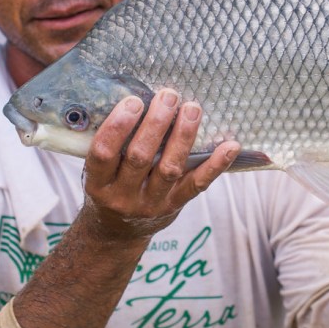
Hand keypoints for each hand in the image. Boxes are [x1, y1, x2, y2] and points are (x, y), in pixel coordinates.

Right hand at [82, 89, 239, 239]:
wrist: (117, 232)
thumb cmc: (109, 187)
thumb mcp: (98, 171)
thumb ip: (112, 144)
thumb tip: (134, 97)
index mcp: (98, 183)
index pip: (104, 153)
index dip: (118, 126)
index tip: (134, 101)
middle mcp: (124, 197)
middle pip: (140, 157)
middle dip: (156, 124)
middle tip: (168, 96)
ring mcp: (152, 204)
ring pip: (170, 168)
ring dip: (183, 136)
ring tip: (192, 108)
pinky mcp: (176, 205)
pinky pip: (198, 184)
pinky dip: (216, 165)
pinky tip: (230, 146)